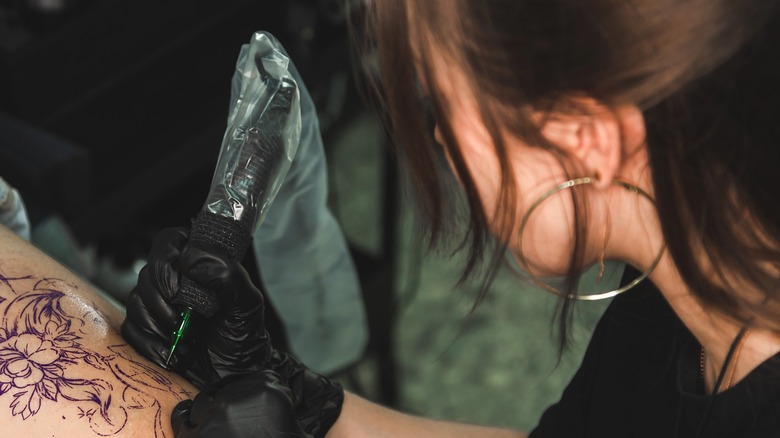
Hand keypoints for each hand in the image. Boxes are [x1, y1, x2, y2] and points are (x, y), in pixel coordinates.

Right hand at [121, 227, 344, 436]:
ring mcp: (159, 303)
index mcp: (200, 263)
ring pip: (134, 301)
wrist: (234, 375)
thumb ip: (227, 274)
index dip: (166, 263)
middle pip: (147, 273)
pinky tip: (172, 354)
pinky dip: (149, 344)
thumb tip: (190, 257)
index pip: (169, 242)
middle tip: (182, 323)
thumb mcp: (246, 303)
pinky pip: (130, 328)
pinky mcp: (147, 328)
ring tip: (185, 343)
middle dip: (162, 303)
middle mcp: (176, 279)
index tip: (176, 290)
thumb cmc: (243, 336)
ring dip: (158, 326)